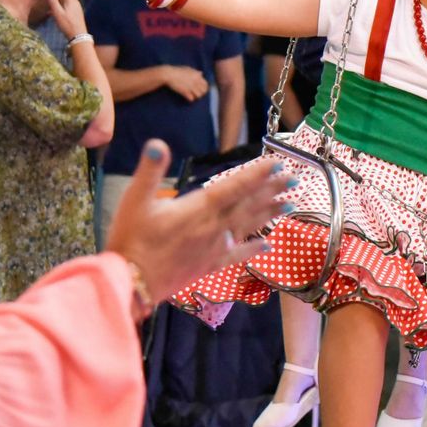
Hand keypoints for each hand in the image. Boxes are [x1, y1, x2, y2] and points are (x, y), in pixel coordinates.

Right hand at [45, 0, 86, 39]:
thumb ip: (53, 1)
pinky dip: (60, 6)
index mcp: (71, 0)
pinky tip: (52, 11)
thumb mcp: (58, 13)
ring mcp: (76, 7)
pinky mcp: (75, 13)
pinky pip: (66, 6)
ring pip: (65, 0)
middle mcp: (75, 1)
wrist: (79, 37)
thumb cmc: (67, 25)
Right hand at [105, 140, 293, 304]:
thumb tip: (158, 144)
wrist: (131, 283)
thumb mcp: (133, 200)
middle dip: (272, 190)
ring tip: (290, 204)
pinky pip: (238, 255)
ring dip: (269, 214)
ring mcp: (214, 248)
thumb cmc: (130, 239)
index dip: (257, 174)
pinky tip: (269, 245)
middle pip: (248, 205)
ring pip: (248, 227)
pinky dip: (254, 249)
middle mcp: (213, 227)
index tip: (277, 162)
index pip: (234, 186)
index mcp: (198, 209)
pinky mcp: (210, 265)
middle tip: (296, 179)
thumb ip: (149, 171)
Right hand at [164, 66, 209, 100]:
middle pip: (204, 91)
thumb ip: (195, 71)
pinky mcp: (185, 92)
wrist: (169, 74)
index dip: (204, 88)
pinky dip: (190, 99)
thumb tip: (201, 73)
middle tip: (196, 93)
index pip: (206, 84)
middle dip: (201, 93)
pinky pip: (192, 99)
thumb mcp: (188, 68)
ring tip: (192, 95)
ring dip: (196, 96)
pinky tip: (187, 97)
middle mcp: (196, 81)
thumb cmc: (177, 70)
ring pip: (199, 96)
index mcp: (197, 76)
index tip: (201, 89)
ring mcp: (190, 87)